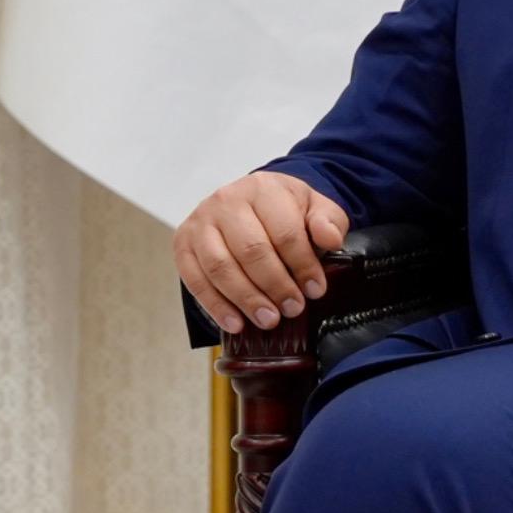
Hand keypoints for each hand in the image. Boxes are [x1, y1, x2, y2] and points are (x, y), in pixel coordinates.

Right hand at [175, 171, 348, 335]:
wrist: (251, 202)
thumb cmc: (285, 211)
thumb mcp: (315, 208)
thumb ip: (327, 222)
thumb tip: (330, 239)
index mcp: (263, 189)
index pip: (284, 231)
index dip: (302, 265)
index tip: (315, 290)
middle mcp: (226, 201)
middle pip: (251, 250)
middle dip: (275, 285)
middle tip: (292, 309)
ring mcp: (200, 222)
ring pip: (220, 266)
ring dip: (246, 299)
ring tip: (269, 320)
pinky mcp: (183, 243)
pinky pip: (195, 279)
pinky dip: (215, 306)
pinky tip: (236, 324)